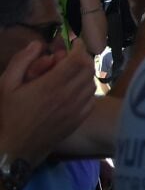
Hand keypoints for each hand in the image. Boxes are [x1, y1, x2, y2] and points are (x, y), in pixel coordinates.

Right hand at [0, 41, 94, 169]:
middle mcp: (69, 97)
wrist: (17, 147)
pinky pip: (91, 99)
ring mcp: (77, 110)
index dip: (79, 48)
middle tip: (71, 55)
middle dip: (82, 58)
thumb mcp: (6, 84)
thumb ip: (22, 61)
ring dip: (84, 73)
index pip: (77, 61)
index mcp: (51, 86)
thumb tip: (38, 44)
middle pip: (88, 70)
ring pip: (92, 84)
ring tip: (70, 72)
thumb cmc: (9, 114)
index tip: (74, 42)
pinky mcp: (79, 120)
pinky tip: (74, 89)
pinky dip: (87, 89)